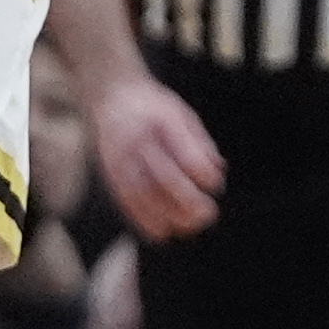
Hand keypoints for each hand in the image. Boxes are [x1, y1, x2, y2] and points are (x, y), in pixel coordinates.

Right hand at [93, 73, 225, 241]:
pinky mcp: (110, 172)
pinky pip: (126, 200)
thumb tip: (218, 172)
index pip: (182, 150)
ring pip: (144, 193)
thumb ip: (200, 143)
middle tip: (209, 214)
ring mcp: (120, 157)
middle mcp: (137, 139)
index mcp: (159, 120)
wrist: (111, 95)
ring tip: (190, 227)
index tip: (215, 185)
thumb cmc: (154, 108)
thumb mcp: (182, 114)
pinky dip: (144, 220)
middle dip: (188, 199)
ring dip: (168, 215)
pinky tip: (161, 233)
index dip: (200, 172)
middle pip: (163, 176)